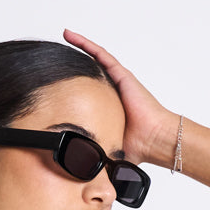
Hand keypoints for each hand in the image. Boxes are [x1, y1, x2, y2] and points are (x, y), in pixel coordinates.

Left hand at [62, 29, 179, 167]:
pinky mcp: (121, 75)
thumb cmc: (137, 148)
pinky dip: (86, 44)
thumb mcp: (105, 151)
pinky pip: (100, 54)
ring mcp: (117, 82)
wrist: (154, 141)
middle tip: (55, 56)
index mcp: (107, 108)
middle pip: (89, 73)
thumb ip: (92, 155)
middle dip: (74, 64)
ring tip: (64, 35)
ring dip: (79, 46)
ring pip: (94, 59)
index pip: (86, 92)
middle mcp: (112, 92)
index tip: (57, 82)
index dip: (73, 86)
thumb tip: (76, 173)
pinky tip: (71, 36)